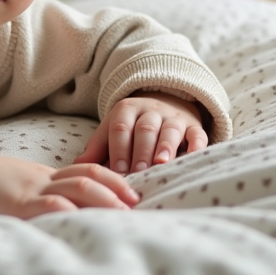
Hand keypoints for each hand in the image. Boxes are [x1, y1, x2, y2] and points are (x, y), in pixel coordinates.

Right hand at [0, 151, 139, 218]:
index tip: (129, 193)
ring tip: (121, 212)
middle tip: (135, 203)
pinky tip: (84, 217)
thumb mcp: (14, 186)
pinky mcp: (17, 203)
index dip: (111, 179)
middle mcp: (42, 178)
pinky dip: (69, 209)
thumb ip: (36, 194)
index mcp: (43, 175)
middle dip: (116, 189)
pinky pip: (48, 202)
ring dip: (104, 199)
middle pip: (88, 176)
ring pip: (77, 186)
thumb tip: (58, 210)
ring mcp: (31, 188)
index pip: (85, 170)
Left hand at [74, 91, 208, 173]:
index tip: (117, 171)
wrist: (165, 102)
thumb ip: (97, 148)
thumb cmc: (132, 127)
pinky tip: (194, 157)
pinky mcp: (194, 126)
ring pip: (170, 130)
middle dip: (141, 151)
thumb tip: (78, 166)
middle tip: (137, 172)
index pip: (121, 128)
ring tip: (161, 164)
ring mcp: (174, 118)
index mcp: (127, 110)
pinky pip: (197, 134)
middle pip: (145, 129)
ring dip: (165, 147)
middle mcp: (151, 111)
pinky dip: (197, 145)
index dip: (119, 149)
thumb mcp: (111, 130)